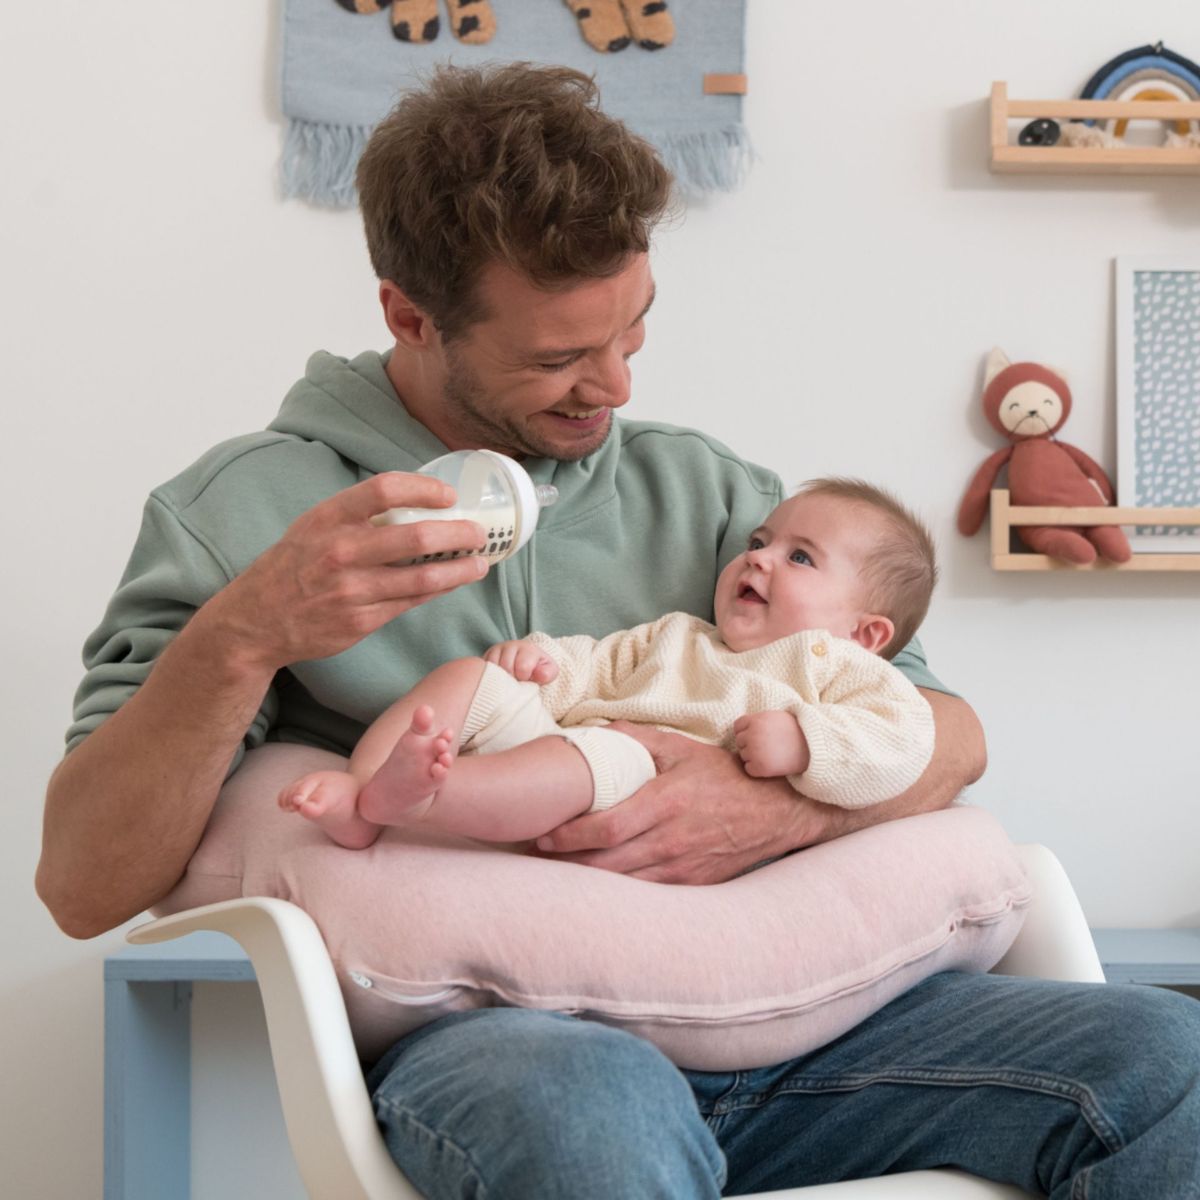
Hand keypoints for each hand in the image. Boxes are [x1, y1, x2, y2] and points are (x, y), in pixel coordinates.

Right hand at [202, 472, 489, 671]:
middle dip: (459, 534)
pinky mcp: (361, 621)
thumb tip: (417, 500)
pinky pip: (411, 603)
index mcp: (329, 518)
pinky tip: (452, 582)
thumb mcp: (314, 526)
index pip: (385, 490)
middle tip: (480, 533)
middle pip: (416, 537)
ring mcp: (352, 590)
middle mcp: (341, 551)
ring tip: (479, 564)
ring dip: (460, 570)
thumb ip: (358, 514)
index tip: (449, 495)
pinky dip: (437, 591)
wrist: (256, 621)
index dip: (424, 489)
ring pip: (423, 579)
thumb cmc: (294, 566)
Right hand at [483, 639, 557, 682]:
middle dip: (513, 680)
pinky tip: (498, 681)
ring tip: (509, 681)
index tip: (528, 679)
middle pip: (506, 668)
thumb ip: (548, 673)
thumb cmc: (538, 670)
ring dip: (501, 680)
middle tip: (517, 682)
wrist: (526, 664)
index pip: (523, 667)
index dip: (525, 678)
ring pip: (493, 670)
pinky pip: (482, 671)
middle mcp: (510, 645)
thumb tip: (540, 675)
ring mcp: (495, 651)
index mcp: (527, 648)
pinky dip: (490, 679)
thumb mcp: (549, 671)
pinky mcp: (484, 658)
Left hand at [532, 723, 814, 882]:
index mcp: (666, 802)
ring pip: (622, 886)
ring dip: (585, 884)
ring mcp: (681, 868)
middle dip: (566, 866)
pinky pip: (645, 896)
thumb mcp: (682, 748)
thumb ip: (636, 738)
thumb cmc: (725, 775)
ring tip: (553, 878)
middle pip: (606, 864)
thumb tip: (595, 731)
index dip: (569, 836)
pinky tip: (594, 892)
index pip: (607, 827)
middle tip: (535, 861)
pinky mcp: (691, 886)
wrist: (778, 810)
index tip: (542, 835)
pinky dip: (617, 896)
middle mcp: (671, 840)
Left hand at [733, 710, 809, 778]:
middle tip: (768, 746)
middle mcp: (753, 735)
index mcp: (757, 720)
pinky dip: (757, 769)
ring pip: (743, 755)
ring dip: (753, 757)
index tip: (759, 735)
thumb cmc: (796, 732)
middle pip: (740, 741)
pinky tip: (771, 764)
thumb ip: (758, 721)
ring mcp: (755, 751)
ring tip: (772, 754)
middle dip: (750, 744)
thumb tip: (740, 730)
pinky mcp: (760, 767)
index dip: (747, 731)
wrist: (814, 749)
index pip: (737, 726)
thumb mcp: (775, 718)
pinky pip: (749, 769)